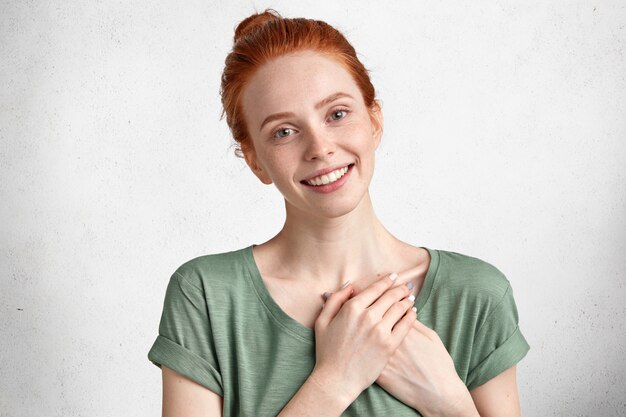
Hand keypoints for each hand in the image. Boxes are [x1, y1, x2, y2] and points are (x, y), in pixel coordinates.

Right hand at [312, 273, 416, 402]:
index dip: (387, 281)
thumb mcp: (322, 321)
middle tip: (407, 285)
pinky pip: (406, 325)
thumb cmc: (327, 351)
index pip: (375, 289)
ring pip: (400, 308)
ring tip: (411, 297)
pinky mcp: (390, 346)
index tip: (394, 276)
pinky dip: (412, 316)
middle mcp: (368, 316)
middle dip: (400, 288)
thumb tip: (350, 286)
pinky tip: (414, 312)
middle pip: (390, 296)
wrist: (337, 380)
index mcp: (351, 308)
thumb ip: (334, 300)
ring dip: (407, 300)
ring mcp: (380, 331)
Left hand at [375, 319, 472, 415]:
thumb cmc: (439, 364)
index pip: (387, 311)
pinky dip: (366, 354)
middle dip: (373, 320)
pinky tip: (368, 353)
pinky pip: (367, 359)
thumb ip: (415, 323)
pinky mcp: (380, 375)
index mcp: (405, 331)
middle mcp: (393, 343)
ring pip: (368, 341)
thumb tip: (405, 310)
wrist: (439, 394)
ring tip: (368, 337)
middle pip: (375, 324)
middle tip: (375, 324)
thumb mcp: (431, 337)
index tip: (384, 310)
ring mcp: (385, 360)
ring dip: (366, 336)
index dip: (384, 308)